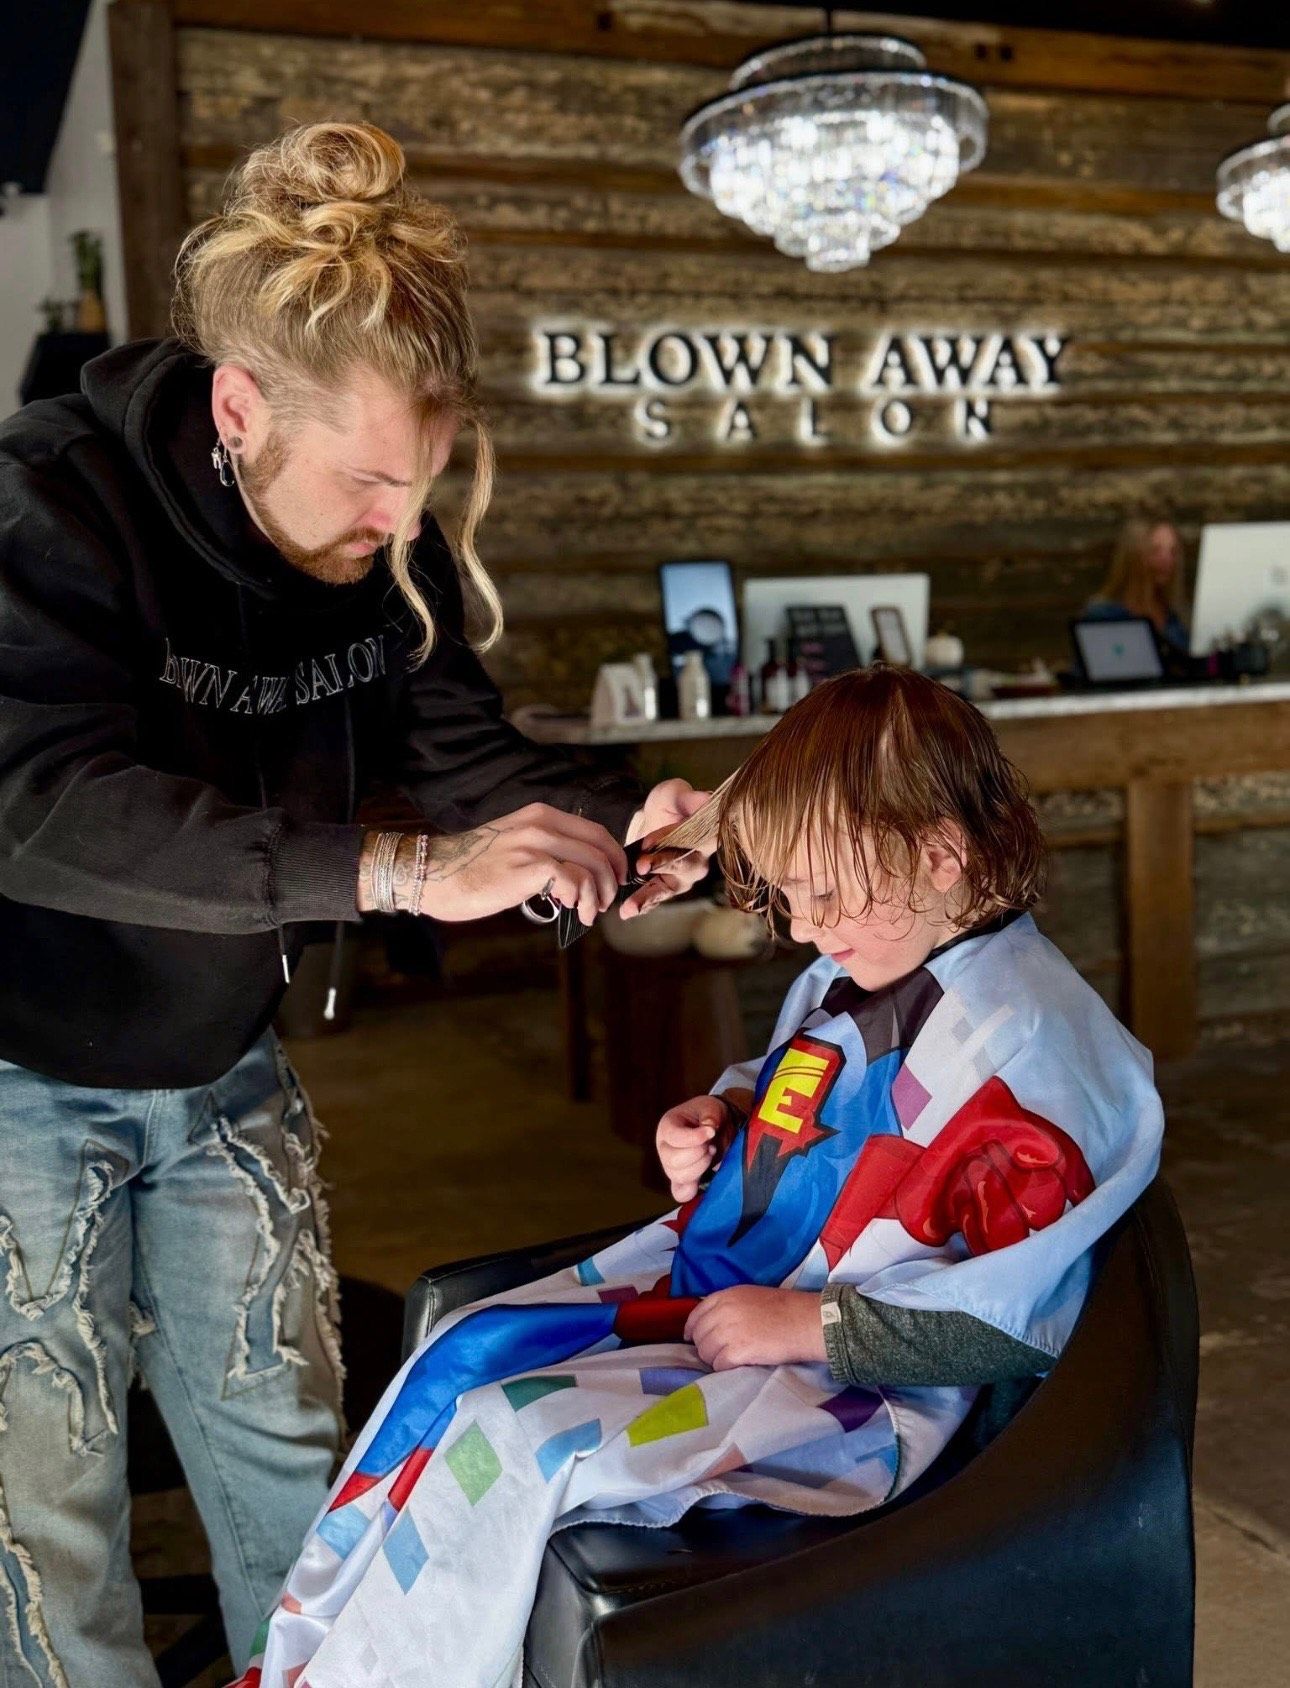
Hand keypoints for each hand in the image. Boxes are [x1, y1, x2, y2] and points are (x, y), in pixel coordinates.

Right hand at [356, 805, 627, 926]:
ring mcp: (534, 844)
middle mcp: (541, 824)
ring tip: (587, 913)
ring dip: (598, 895)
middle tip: (605, 902)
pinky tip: (571, 909)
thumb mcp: (513, 844)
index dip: (613, 858)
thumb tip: (576, 876)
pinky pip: (573, 880)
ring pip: (592, 865)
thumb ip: (545, 850)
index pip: (596, 831)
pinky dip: (580, 898)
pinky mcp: (527, 867)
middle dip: (611, 879)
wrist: (435, 874)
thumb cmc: (472, 867)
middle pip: (601, 847)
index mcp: (540, 815)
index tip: (613, 880)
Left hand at [621, 779, 712, 919]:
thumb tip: (707, 798)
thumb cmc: (670, 806)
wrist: (651, 821)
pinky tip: (627, 912)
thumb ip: (689, 798)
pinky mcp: (667, 887)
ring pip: (668, 888)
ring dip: (648, 897)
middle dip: (660, 866)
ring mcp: (683, 878)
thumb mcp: (676, 795)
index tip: (648, 842)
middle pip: (682, 866)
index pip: (692, 839)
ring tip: (630, 906)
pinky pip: (656, 899)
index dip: (670, 840)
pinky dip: (642, 906)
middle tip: (640, 867)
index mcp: (705, 837)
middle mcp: (698, 861)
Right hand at [656, 1094, 730, 1203]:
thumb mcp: (711, 1107)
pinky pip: (680, 1193)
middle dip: (698, 1154)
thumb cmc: (709, 1115)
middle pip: (674, 1160)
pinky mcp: (681, 1180)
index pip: (673, 1136)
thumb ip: (710, 1116)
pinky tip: (702, 1180)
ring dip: (700, 1167)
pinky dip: (691, 1190)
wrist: (717, 1127)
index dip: (694, 1137)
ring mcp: (670, 1166)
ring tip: (711, 1153)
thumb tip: (709, 1129)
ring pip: (679, 1177)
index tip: (711, 1131)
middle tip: (711, 1145)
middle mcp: (664, 1147)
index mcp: (667, 1126)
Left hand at [684, 1287, 827, 1369]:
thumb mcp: (752, 1296)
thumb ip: (730, 1306)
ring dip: (714, 1359)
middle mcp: (723, 1311)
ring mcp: (729, 1332)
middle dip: (705, 1346)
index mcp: (727, 1295)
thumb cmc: (785, 1308)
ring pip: (706, 1352)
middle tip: (718, 1353)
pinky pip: (719, 1364)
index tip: (692, 1338)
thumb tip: (714, 1322)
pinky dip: (724, 1368)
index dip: (692, 1328)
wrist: (804, 1321)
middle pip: (699, 1335)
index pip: (697, 1313)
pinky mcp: (737, 1351)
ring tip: (729, 1360)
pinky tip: (736, 1366)